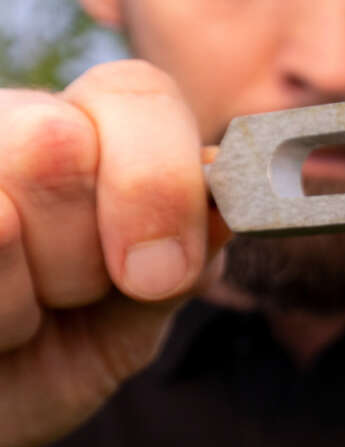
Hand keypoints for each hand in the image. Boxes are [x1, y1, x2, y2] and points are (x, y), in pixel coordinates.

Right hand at [0, 60, 220, 446]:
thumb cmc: (54, 355)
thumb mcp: (135, 314)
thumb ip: (185, 259)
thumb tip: (221, 207)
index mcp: (90, 131)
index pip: (135, 92)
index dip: (157, 181)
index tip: (158, 275)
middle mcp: (5, 126)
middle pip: (59, 141)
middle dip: (82, 253)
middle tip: (68, 297)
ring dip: (18, 302)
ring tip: (9, 322)